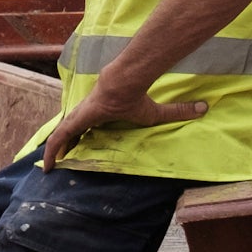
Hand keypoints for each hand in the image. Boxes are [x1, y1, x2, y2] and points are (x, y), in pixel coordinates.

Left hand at [40, 80, 210, 167]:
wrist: (122, 85)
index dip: (79, 135)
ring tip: (47, 166)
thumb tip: (204, 108)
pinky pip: (59, 138)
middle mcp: (86, 113)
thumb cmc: (136, 99)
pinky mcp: (75, 121)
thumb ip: (177, 112)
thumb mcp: (155, 113)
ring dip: (53, 149)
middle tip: (57, 158)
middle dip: (62, 143)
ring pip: (60, 135)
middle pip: (69, 130)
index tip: (76, 145)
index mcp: (100, 112)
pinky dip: (51, 151)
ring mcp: (78, 116)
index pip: (86, 124)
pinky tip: (47, 165)